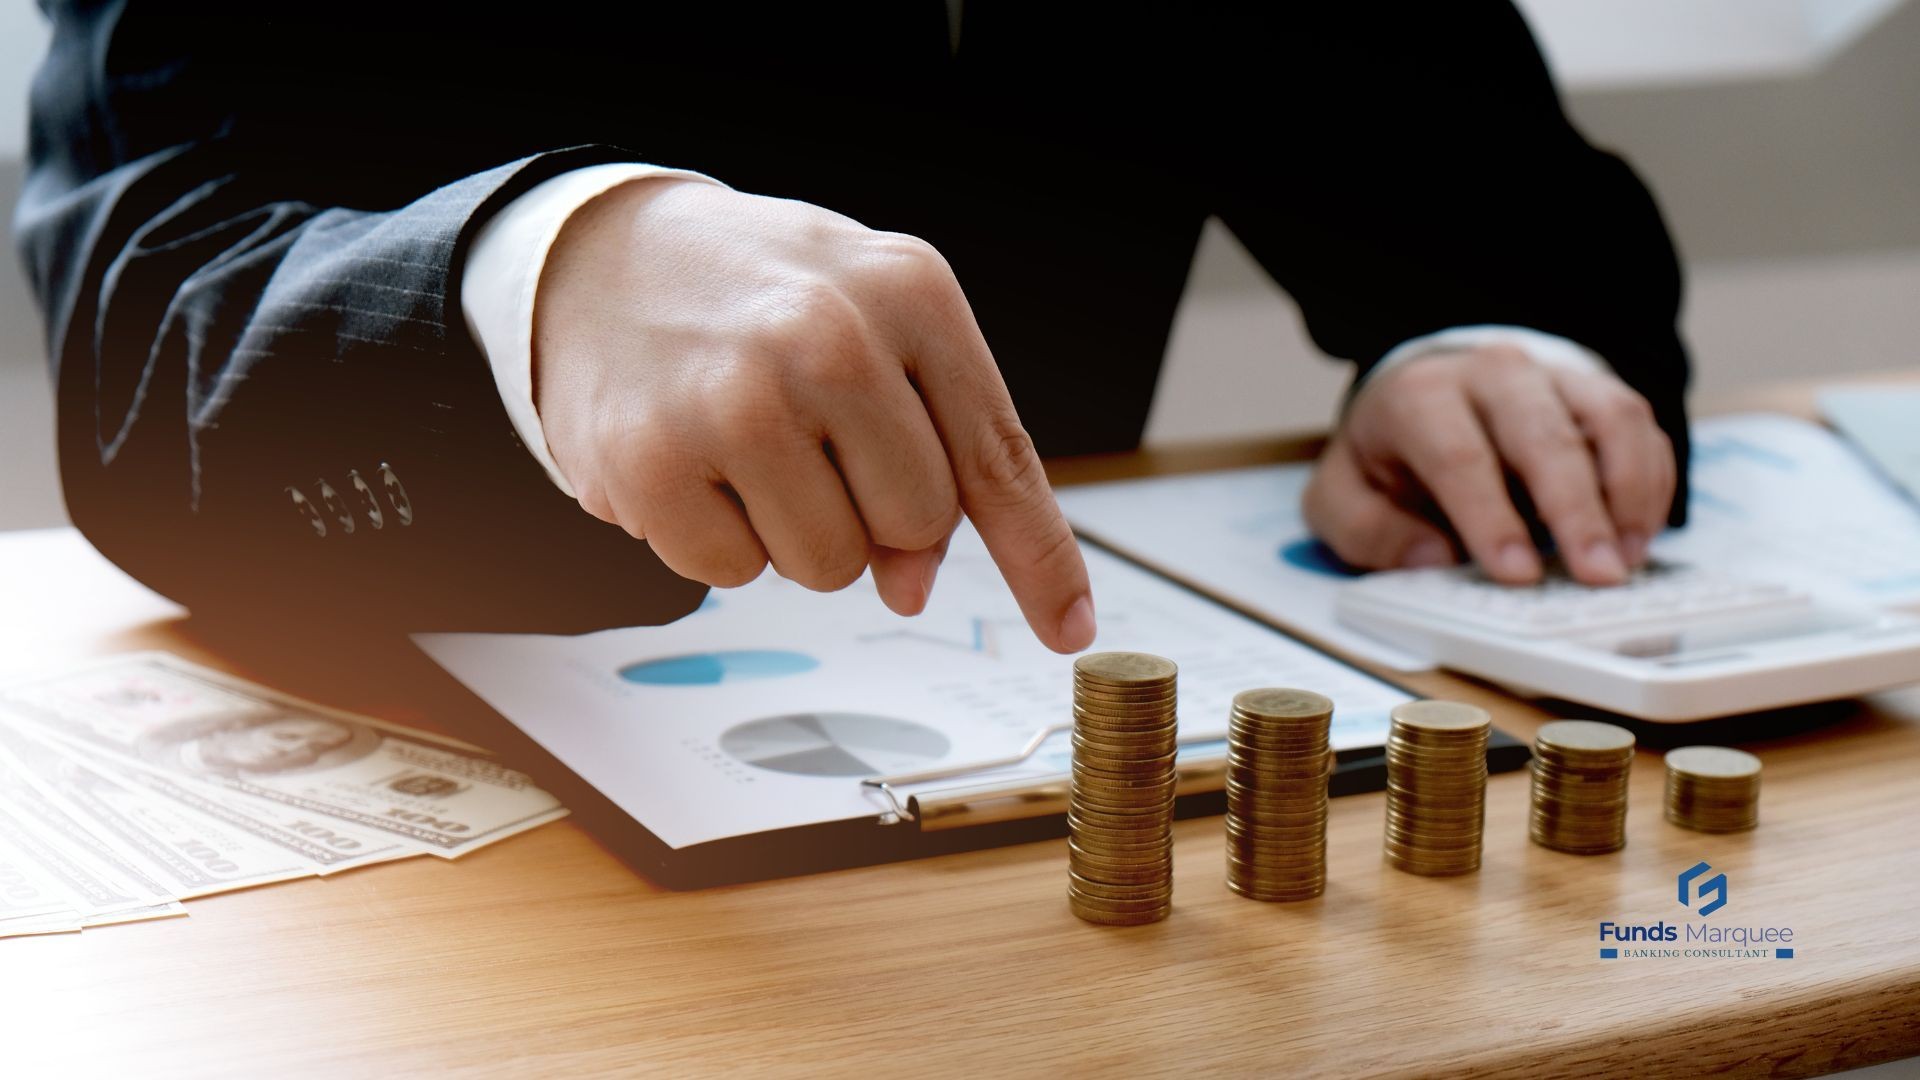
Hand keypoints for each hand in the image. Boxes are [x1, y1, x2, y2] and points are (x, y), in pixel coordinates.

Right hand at [532, 178, 1095, 651]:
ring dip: (791, 531)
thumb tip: (913, 584)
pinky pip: (730, 573)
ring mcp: (739, 398)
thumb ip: (926, 446)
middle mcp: (831, 335)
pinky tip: (691, 462)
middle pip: (916, 525)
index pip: (996, 458)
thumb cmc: (761, 298)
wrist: (600, 255)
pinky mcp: (653, 459)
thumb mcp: (871, 324)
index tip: (1068, 628)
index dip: (1039, 558)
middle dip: (874, 516)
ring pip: (827, 566)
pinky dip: (714, 538)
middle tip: (813, 447)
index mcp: (910, 291)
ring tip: (745, 445)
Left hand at [1302, 346, 1674, 585]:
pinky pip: (1639, 427)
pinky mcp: (1596, 390)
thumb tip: (1433, 558)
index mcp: (1420, 398)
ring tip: (1626, 559)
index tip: (1518, 572)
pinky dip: (1649, 482)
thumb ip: (1369, 531)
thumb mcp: (1346, 497)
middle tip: (1598, 575)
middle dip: (1576, 510)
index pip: (1458, 455)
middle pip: (1544, 434)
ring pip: (1608, 418)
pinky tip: (1637, 535)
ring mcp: (1551, 376)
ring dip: (1627, 493)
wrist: (1431, 393)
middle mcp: (1491, 374)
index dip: (1490, 517)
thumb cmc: (1391, 456)